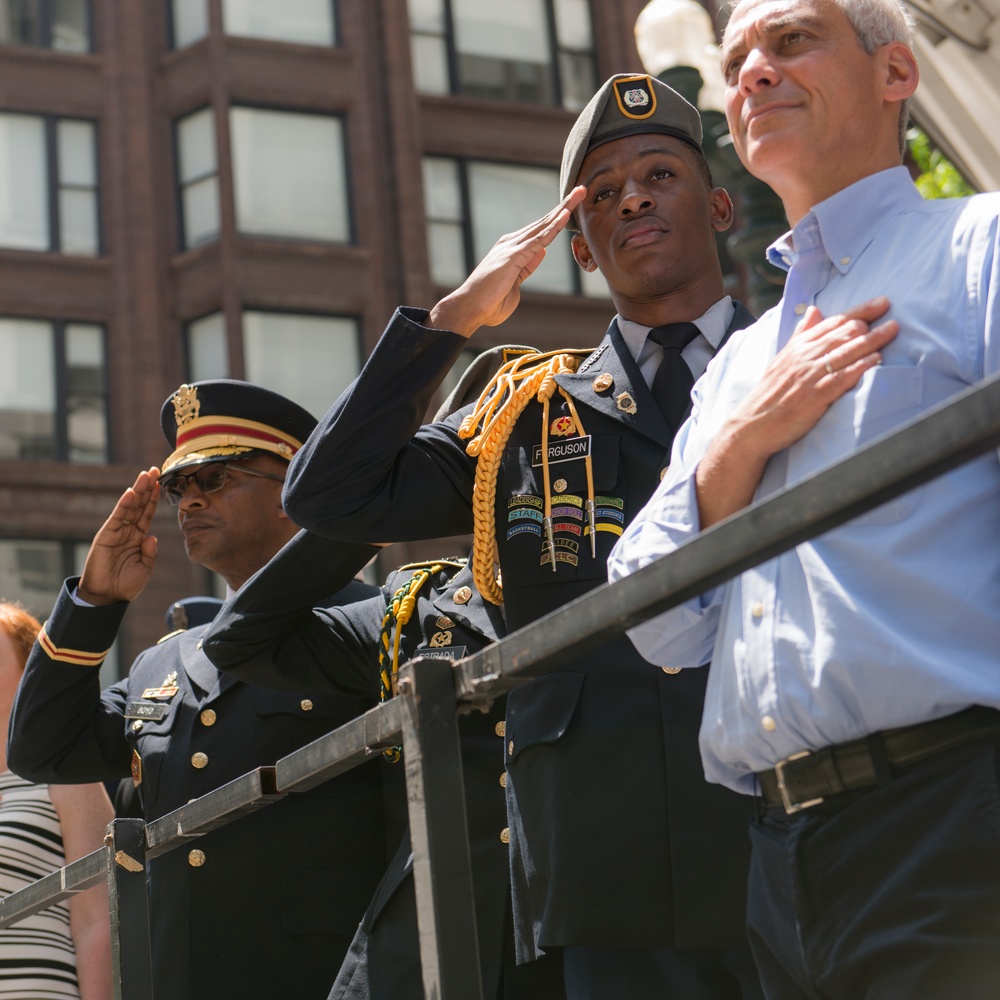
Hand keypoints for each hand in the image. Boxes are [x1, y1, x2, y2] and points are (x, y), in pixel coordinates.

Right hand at [77, 468, 160, 605]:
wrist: (107, 597)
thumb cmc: (126, 585)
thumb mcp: (145, 569)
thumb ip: (150, 553)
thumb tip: (152, 537)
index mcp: (139, 538)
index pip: (148, 514)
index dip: (154, 499)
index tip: (162, 483)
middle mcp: (128, 531)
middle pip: (139, 505)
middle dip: (147, 488)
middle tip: (155, 469)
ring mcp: (117, 532)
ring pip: (129, 507)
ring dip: (137, 490)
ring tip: (145, 475)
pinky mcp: (106, 536)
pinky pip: (117, 518)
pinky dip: (123, 505)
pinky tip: (130, 493)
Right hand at [428, 186, 586, 336]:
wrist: (470, 308)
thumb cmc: (490, 301)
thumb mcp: (515, 281)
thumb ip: (528, 266)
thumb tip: (542, 252)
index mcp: (513, 249)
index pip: (540, 230)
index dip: (558, 217)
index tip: (574, 206)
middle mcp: (512, 243)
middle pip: (543, 222)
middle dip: (564, 206)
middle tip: (582, 189)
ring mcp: (512, 248)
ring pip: (543, 226)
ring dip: (563, 210)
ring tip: (579, 194)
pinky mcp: (513, 256)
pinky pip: (538, 240)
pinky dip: (552, 228)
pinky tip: (565, 216)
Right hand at [732, 297, 896, 461]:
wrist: (753, 425)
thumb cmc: (771, 394)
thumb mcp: (782, 359)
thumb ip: (801, 335)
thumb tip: (815, 310)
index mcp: (798, 346)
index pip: (833, 321)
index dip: (860, 310)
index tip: (882, 303)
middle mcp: (804, 356)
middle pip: (843, 333)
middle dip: (870, 324)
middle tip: (892, 320)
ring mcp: (809, 375)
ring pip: (846, 351)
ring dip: (872, 340)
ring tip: (892, 331)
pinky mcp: (815, 396)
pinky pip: (842, 376)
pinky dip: (861, 366)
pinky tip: (876, 360)